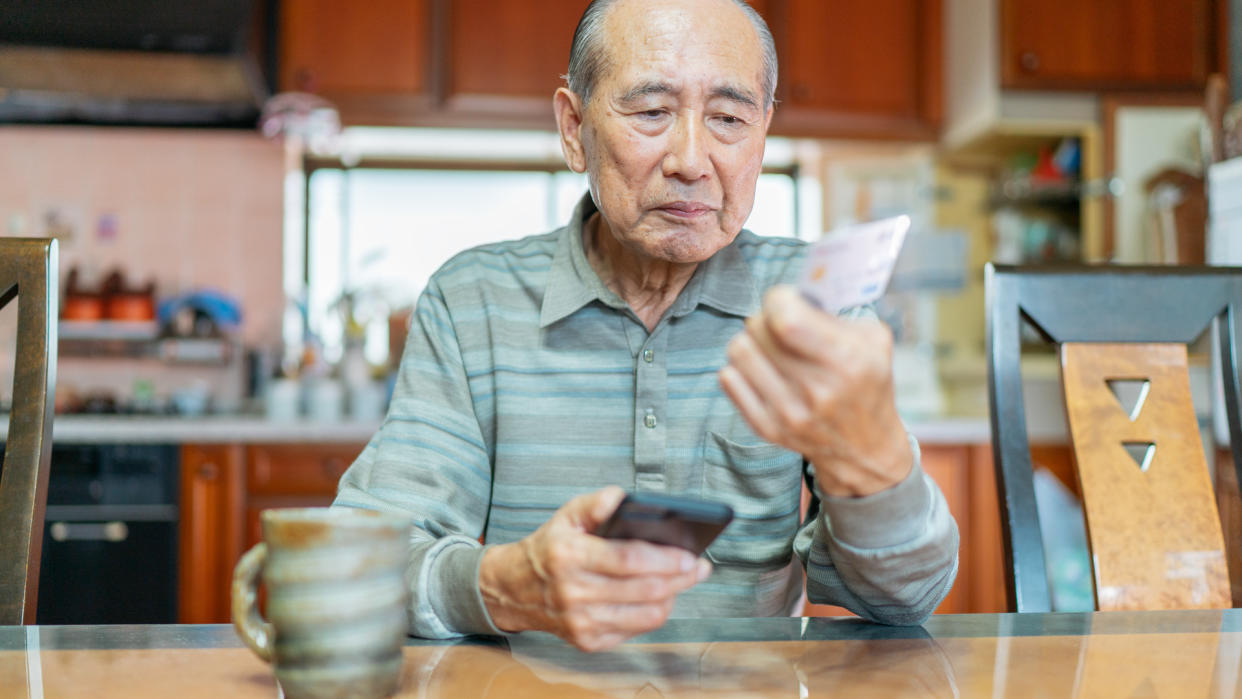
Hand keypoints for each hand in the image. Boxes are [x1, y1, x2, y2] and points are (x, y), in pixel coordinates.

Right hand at [479, 486, 711, 651]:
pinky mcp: (587, 641)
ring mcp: (581, 622)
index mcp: (569, 557)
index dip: (666, 558)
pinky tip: (659, 596)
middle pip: (644, 589)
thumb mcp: (565, 516)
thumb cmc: (549, 548)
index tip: (691, 555)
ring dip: (672, 596)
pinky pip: (635, 630)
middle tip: (699, 567)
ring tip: (683, 580)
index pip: (629, 559)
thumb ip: (595, 502)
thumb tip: (621, 496)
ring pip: (646, 614)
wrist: (513, 589)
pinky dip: (653, 613)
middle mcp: (574, 593)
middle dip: (680, 578)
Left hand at [718, 286, 911, 496]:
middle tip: (780, 324)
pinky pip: (729, 378)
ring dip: (751, 340)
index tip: (786, 299)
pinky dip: (741, 367)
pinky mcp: (767, 428)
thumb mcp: (873, 339)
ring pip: (739, 350)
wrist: (864, 448)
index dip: (778, 299)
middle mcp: (817, 391)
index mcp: (848, 361)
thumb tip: (794, 289)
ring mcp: (789, 413)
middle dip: (766, 317)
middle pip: (758, 329)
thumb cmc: (867, 382)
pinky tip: (762, 370)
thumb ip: (836, 309)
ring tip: (769, 346)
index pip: (787, 319)